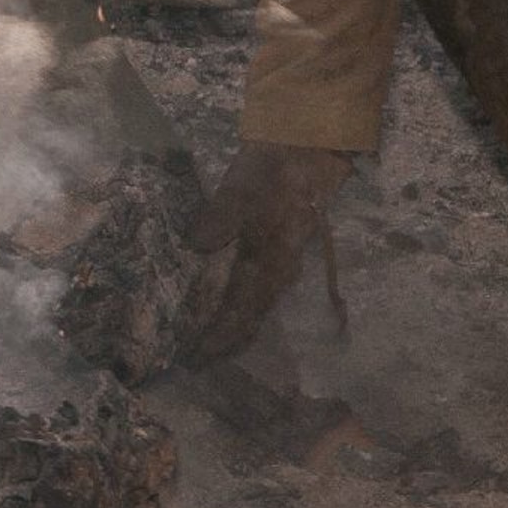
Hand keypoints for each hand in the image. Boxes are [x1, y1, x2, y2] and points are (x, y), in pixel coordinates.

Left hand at [182, 143, 357, 363]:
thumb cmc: (273, 168)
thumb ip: (221, 217)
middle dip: (227, 340)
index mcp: (269, 261)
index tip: (196, 357)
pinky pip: (263, 291)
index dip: (219, 336)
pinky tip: (234, 308)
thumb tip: (196, 246)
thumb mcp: (242, 187)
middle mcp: (279, 270)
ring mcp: (284, 261)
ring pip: (258, 307)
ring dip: (237, 327)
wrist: (311, 146)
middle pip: (251, 317)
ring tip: (214, 345)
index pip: (240, 311)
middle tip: (199, 361)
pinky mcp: (283, 249)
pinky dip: (246, 307)